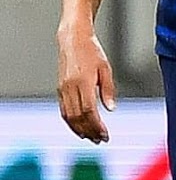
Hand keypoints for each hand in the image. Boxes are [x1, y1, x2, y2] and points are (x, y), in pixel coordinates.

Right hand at [57, 25, 115, 143]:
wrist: (72, 40)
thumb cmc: (92, 52)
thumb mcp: (106, 69)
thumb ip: (108, 90)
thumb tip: (111, 109)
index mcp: (82, 82)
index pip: (89, 111)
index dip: (96, 125)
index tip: (105, 135)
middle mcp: (70, 87)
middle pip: (78, 117)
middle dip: (89, 131)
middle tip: (100, 140)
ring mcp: (62, 89)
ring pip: (68, 116)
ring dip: (79, 129)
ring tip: (91, 137)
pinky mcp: (60, 89)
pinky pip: (64, 110)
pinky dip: (71, 122)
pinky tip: (79, 127)